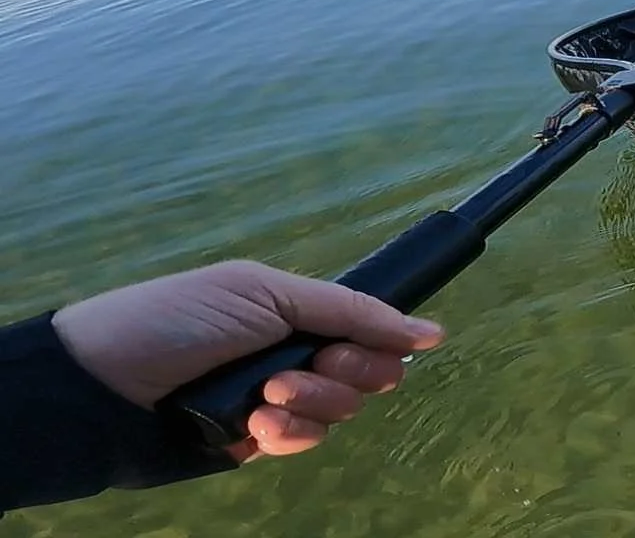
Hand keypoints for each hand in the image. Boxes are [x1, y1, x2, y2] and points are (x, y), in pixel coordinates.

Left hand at [49, 261, 443, 462]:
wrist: (102, 387)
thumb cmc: (179, 320)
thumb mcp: (267, 294)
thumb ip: (350, 311)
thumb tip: (432, 332)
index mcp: (298, 311)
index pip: (372, 330)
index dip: (379, 340)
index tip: (355, 342)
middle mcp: (296, 353)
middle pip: (368, 373)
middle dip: (346, 370)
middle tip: (308, 362)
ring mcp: (278, 399)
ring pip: (341, 411)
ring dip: (311, 401)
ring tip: (265, 395)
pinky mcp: (257, 441)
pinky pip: (304, 441)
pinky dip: (289, 432)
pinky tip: (256, 423)